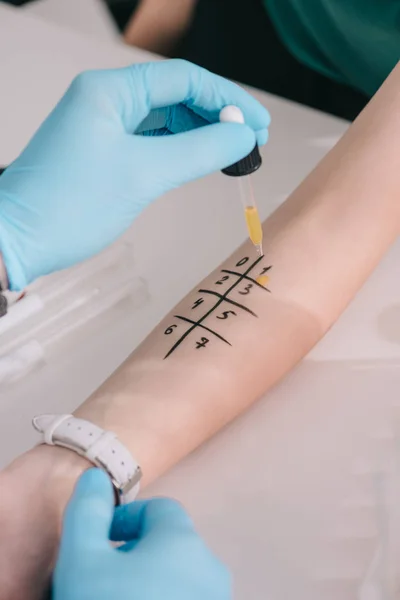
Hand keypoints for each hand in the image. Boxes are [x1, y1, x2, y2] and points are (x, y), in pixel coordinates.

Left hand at [0, 59, 269, 289]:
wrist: (20, 240)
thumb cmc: (69, 206)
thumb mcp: (144, 174)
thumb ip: (200, 150)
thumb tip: (243, 136)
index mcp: (109, 91)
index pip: (183, 79)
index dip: (228, 98)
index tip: (258, 123)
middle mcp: (105, 100)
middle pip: (176, 95)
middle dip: (217, 115)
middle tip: (252, 141)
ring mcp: (103, 126)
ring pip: (165, 119)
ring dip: (201, 133)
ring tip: (233, 153)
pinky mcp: (104, 151)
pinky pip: (151, 140)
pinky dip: (179, 149)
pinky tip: (200, 160)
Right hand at [54, 469, 230, 599]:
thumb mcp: (83, 561)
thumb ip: (88, 512)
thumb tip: (96, 478)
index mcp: (184, 541)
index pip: (158, 509)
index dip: (124, 519)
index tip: (99, 541)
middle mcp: (210, 568)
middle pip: (169, 544)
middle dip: (133, 554)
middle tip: (102, 579)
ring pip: (179, 578)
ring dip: (149, 583)